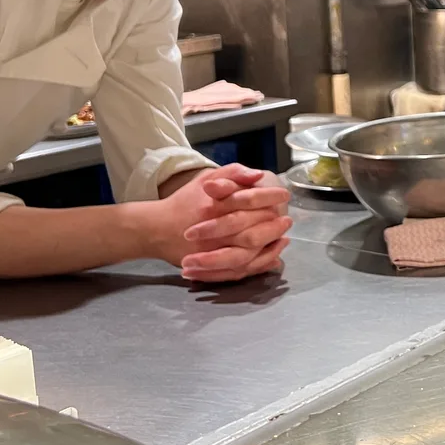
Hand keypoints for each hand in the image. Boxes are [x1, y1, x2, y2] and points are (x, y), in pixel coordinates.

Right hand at [149, 165, 291, 281]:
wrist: (156, 229)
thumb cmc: (185, 201)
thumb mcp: (207, 178)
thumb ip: (233, 173)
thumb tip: (258, 175)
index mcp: (215, 205)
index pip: (251, 201)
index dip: (271, 198)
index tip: (285, 195)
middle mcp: (214, 230)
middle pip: (253, 232)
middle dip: (274, 226)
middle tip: (288, 220)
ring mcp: (212, 251)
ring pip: (248, 254)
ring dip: (270, 247)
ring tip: (284, 239)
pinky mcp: (210, 266)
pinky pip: (239, 271)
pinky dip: (259, 265)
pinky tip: (272, 258)